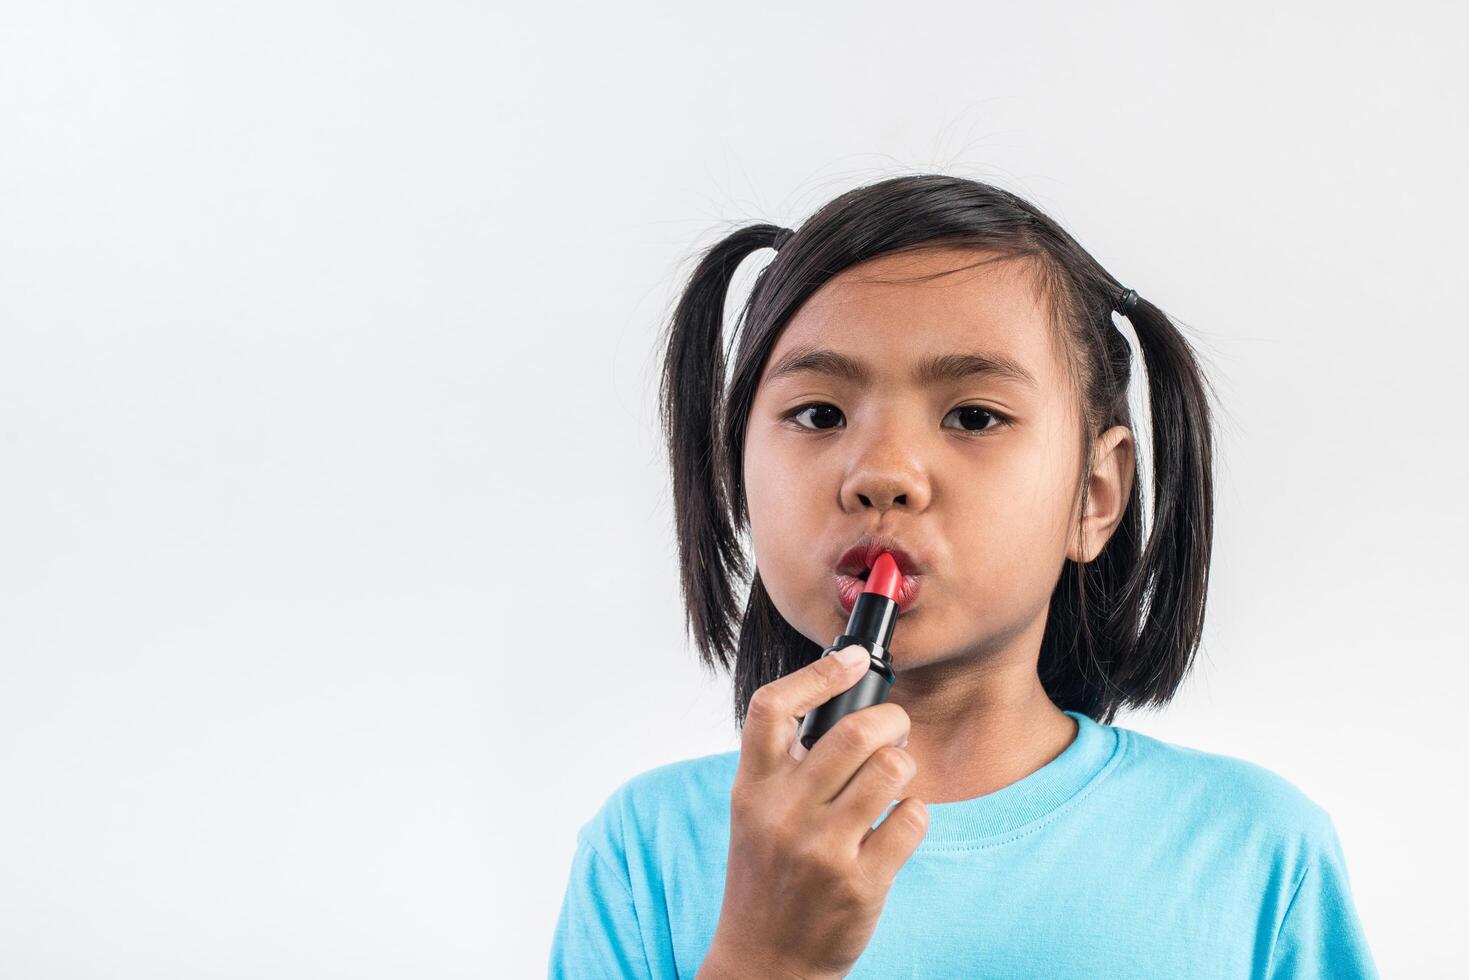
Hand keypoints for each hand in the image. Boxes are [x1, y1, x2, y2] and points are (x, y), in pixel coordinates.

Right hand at [699, 645, 927, 979]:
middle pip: (852, 731)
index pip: (773, 707)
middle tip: (894, 728)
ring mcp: (822, 851)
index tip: (850, 658)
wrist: (766, 962)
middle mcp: (782, 814)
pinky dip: (914, 812)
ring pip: (891, 769)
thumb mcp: (756, 814)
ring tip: (895, 777)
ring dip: (904, 764)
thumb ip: (786, 765)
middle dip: (889, 719)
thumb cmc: (768, 877)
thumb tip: (841, 700)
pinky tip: (897, 823)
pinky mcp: (861, 883)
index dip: (818, 672)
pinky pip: (912, 818)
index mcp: (752, 789)